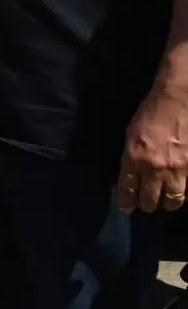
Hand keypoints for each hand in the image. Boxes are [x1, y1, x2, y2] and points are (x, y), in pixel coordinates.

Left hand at [118, 86, 187, 212]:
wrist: (177, 100)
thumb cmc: (150, 114)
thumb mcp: (131, 135)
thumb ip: (131, 158)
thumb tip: (132, 176)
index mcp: (134, 158)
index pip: (128, 190)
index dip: (127, 203)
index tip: (127, 208)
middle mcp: (154, 168)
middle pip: (150, 200)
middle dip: (147, 204)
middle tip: (147, 203)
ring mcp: (177, 169)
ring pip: (173, 200)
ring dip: (168, 202)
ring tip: (166, 200)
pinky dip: (185, 192)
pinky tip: (182, 191)